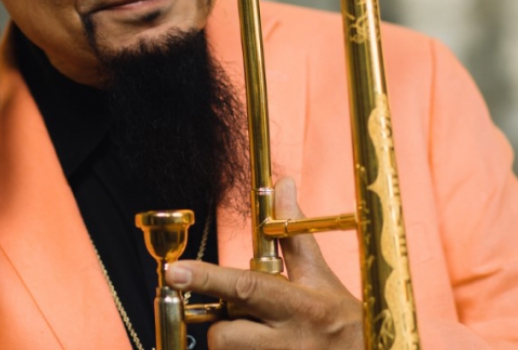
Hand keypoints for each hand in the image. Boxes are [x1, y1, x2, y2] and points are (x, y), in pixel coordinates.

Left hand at [167, 178, 363, 349]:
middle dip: (224, 328)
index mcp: (300, 307)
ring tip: (264, 341)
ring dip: (236, 348)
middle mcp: (289, 343)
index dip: (209, 279)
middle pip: (224, 335)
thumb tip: (283, 184)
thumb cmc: (342, 321)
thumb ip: (293, 233)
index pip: (247, 288)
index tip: (175, 272)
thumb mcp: (321, 278)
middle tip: (247, 323)